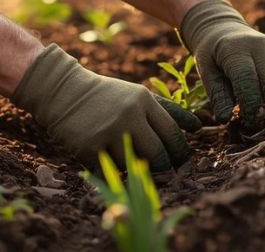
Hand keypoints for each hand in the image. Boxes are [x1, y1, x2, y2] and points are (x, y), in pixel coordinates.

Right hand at [11, 44, 200, 170]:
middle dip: (164, 168)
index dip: (181, 153)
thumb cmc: (108, 96)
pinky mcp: (89, 148)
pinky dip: (114, 172)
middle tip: (165, 173)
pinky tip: (112, 163)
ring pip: (134, 167)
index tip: (181, 162)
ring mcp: (108, 133)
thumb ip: (169, 112)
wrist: (64, 92)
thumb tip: (200, 128)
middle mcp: (128, 116)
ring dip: (137, 170)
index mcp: (144, 101)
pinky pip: (111, 172)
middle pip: (158, 155)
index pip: (173, 134)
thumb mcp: (139, 96)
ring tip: (135, 164)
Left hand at [179, 0, 264, 125]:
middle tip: (260, 122)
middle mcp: (258, 45)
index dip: (251, 105)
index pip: (248, 81)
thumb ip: (217, 95)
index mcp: (235, 49)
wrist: (223, 28)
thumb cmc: (212, 55)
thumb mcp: (206, 72)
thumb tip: (225, 119)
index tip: (249, 122)